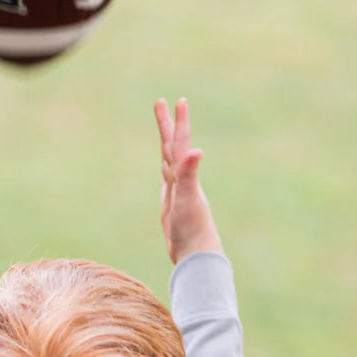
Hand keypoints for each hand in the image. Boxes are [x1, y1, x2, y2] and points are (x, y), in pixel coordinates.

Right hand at [154, 97, 222, 264]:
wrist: (195, 256)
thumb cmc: (193, 229)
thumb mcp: (188, 199)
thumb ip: (189, 174)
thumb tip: (195, 151)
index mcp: (184, 176)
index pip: (179, 143)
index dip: (179, 122)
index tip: (178, 101)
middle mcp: (181, 181)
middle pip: (171, 147)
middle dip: (166, 124)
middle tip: (161, 102)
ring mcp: (176, 193)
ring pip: (169, 161)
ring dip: (166, 143)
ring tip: (164, 128)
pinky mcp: (172, 206)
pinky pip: (167, 181)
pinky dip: (166, 169)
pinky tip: (166, 169)